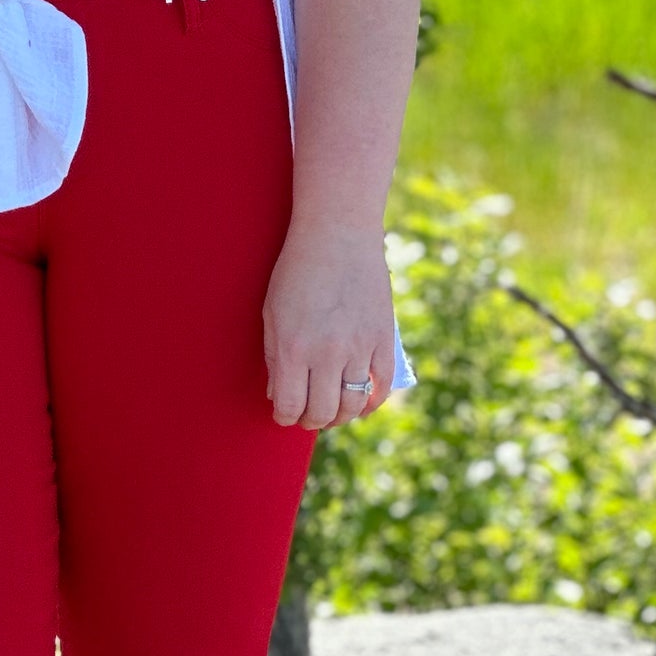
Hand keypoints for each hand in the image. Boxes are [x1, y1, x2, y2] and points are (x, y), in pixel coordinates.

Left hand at [263, 221, 396, 429]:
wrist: (338, 234)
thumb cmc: (297, 271)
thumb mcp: (272, 313)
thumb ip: (274, 357)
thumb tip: (279, 396)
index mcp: (292, 348)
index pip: (290, 406)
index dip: (285, 418)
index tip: (285, 414)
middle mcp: (326, 353)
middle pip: (322, 412)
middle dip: (311, 420)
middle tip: (307, 415)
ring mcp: (358, 348)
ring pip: (352, 406)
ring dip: (340, 417)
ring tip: (332, 412)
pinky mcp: (383, 339)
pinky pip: (381, 387)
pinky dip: (371, 403)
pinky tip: (361, 404)